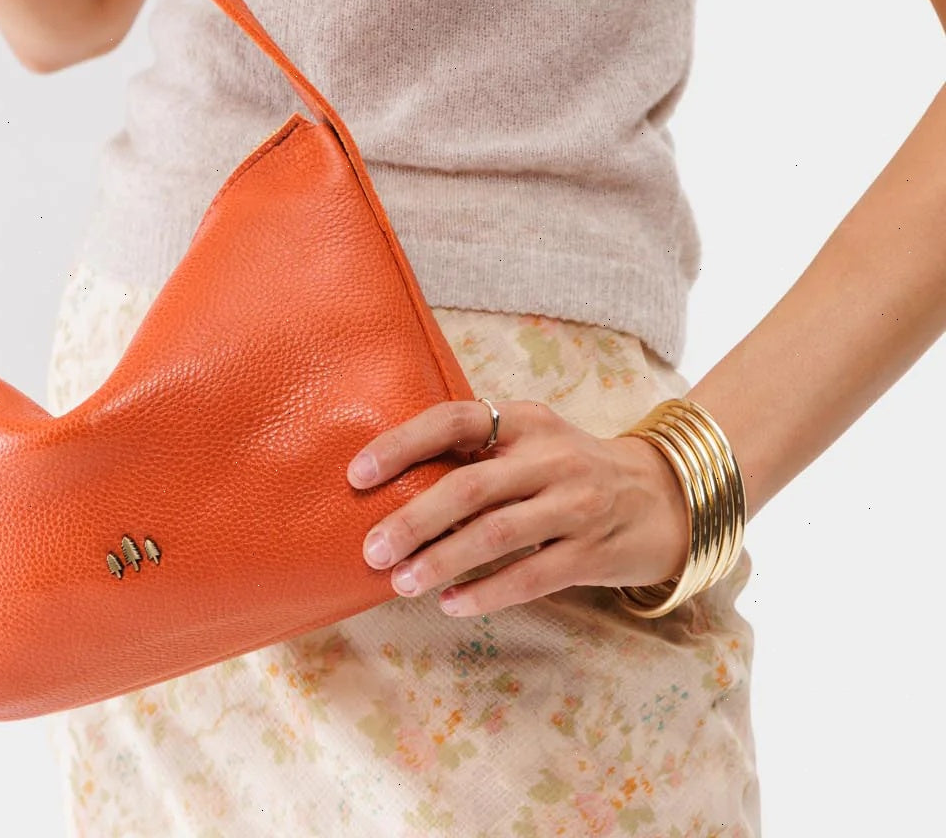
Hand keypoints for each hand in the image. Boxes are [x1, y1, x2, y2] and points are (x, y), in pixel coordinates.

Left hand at [346, 399, 689, 615]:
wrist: (665, 498)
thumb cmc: (571, 471)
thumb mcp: (532, 442)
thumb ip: (477, 454)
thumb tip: (391, 487)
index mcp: (524, 420)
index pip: (453, 418)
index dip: (401, 443)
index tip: (358, 474)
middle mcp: (550, 457)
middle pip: (469, 487)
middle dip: (413, 520)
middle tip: (371, 549)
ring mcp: (575, 505)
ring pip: (496, 535)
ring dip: (441, 561)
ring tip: (401, 582)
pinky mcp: (592, 553)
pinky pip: (530, 577)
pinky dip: (485, 593)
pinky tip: (451, 605)